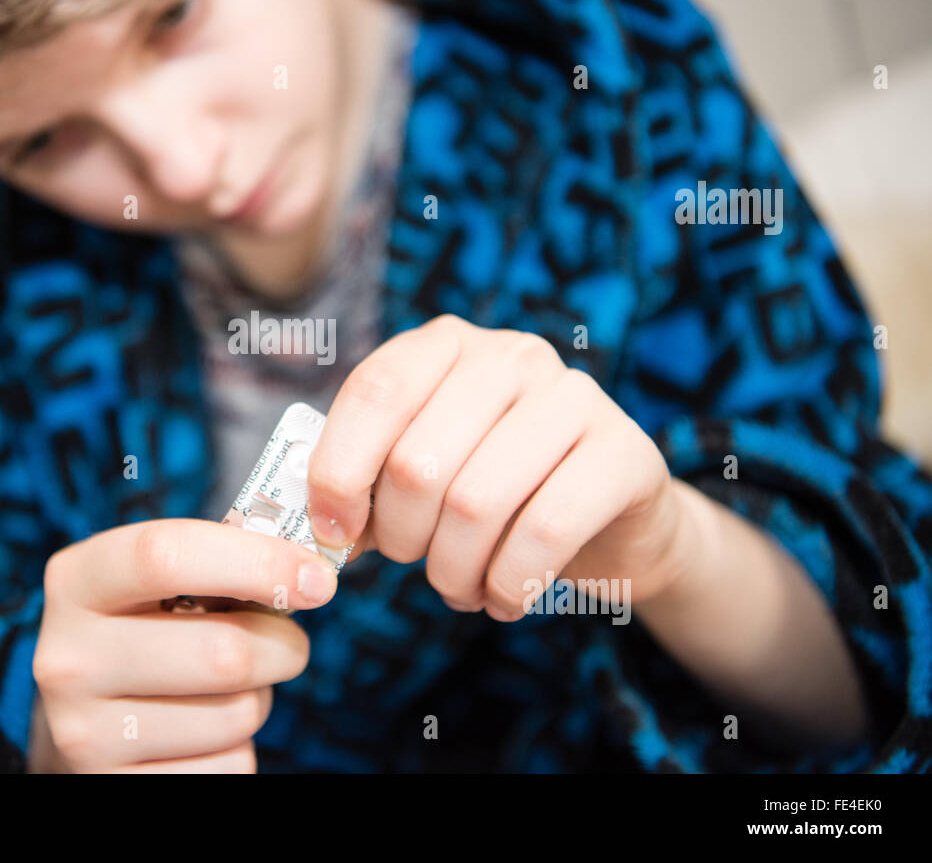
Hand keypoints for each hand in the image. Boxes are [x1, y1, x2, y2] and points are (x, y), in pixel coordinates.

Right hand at [30, 518, 337, 771]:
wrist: (85, 718)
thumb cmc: (147, 630)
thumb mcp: (157, 581)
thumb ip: (220, 561)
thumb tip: (310, 575)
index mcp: (77, 582)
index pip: (166, 556)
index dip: (257, 562)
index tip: (317, 578)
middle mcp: (68, 658)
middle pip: (224, 652)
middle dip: (281, 644)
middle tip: (282, 639)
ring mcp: (87, 734)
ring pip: (237, 714)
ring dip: (259, 698)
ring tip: (223, 687)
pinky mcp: (116, 787)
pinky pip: (231, 767)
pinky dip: (239, 749)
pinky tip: (202, 732)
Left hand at [305, 314, 693, 619]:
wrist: (611, 519)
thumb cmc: (494, 493)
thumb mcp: (421, 477)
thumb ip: (363, 490)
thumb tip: (316, 533)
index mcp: (447, 344)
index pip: (375, 392)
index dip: (338, 471)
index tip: (333, 531)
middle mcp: (511, 355)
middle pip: (418, 460)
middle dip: (401, 537)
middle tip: (415, 562)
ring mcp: (575, 397)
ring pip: (476, 503)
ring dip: (453, 571)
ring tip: (459, 586)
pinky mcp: (625, 452)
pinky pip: (546, 531)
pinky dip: (509, 584)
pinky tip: (504, 598)